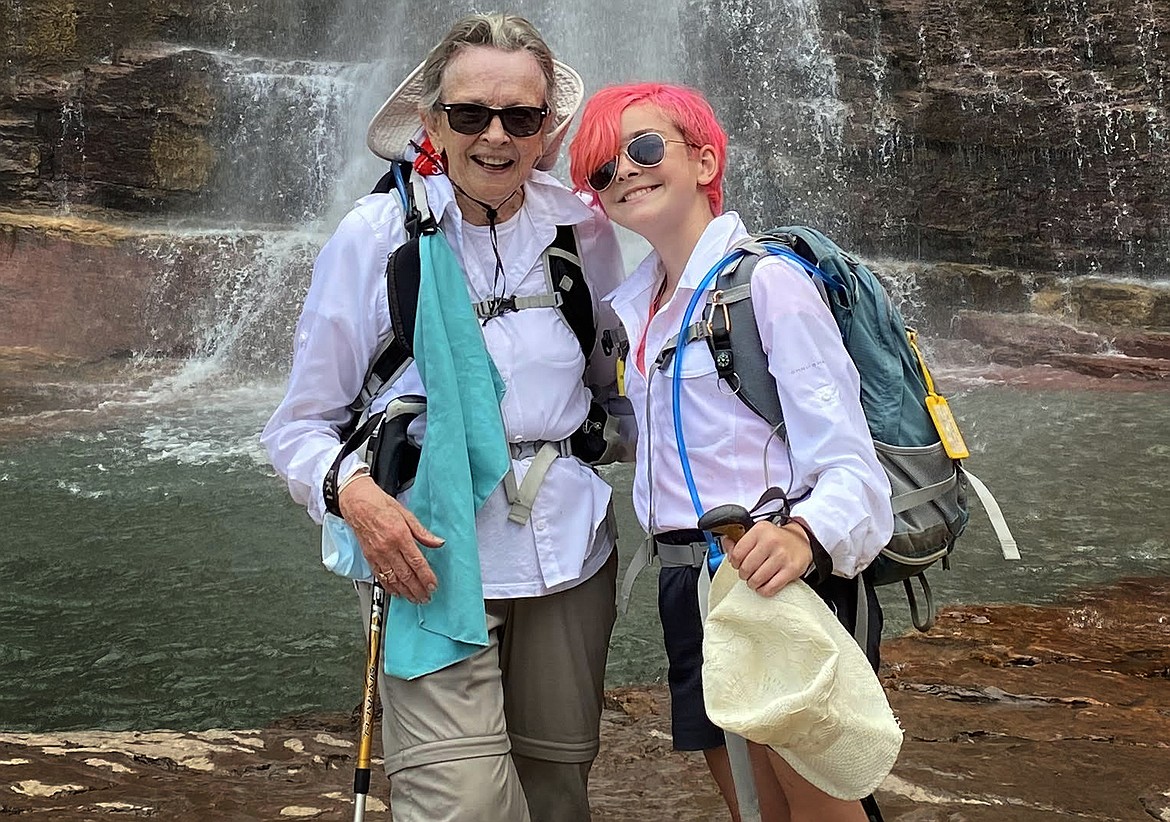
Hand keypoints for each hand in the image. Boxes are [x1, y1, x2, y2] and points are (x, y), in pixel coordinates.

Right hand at [339, 476, 443, 603]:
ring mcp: (377, 554)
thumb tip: (438, 542)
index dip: (426, 576)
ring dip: (405, 591)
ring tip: (415, 598)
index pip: (416, 562)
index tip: (433, 585)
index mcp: (400, 535)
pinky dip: (390, 587)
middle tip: (426, 597)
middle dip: (417, 589)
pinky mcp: (369, 557)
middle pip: (406, 574)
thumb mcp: (406, 514)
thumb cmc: (381, 505)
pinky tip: (397, 592)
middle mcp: (387, 547)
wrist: (357, 503)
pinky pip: (380, 577)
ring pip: (393, 579)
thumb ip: (422, 532)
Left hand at [723, 520, 812, 597]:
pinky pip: (770, 587)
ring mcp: (782, 556)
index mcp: (760, 530)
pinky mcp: (791, 570)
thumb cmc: (776, 539)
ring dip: (753, 583)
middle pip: (746, 568)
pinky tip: (764, 585)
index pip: (737, 553)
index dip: (735, 562)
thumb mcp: (757, 533)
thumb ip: (738, 540)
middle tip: (748, 573)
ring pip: (757, 580)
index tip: (739, 564)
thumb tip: (726, 544)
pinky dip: (764, 590)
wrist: (802, 541)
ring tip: (755, 579)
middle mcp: (771, 541)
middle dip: (744, 574)